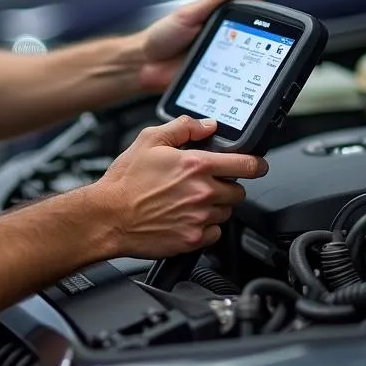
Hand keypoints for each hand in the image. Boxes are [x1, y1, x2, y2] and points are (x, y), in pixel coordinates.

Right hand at [90, 116, 268, 258]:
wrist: (107, 217)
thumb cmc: (124, 182)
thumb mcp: (149, 140)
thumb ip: (183, 127)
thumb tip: (207, 125)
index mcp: (196, 165)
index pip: (247, 164)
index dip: (257, 163)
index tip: (257, 165)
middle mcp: (202, 192)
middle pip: (238, 191)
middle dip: (226, 185)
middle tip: (205, 183)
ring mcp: (199, 218)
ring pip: (226, 212)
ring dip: (215, 206)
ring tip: (190, 201)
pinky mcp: (192, 240)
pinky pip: (214, 234)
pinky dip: (206, 227)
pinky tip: (186, 218)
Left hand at [137, 0, 264, 92]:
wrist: (144, 65)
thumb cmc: (161, 36)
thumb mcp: (188, 14)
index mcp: (214, 14)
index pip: (242, 3)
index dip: (255, 0)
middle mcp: (221, 33)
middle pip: (251, 28)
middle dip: (262, 27)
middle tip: (267, 26)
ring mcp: (221, 53)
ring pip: (247, 52)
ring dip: (253, 51)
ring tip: (258, 49)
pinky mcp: (219, 73)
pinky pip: (236, 74)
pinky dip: (243, 73)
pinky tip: (246, 72)